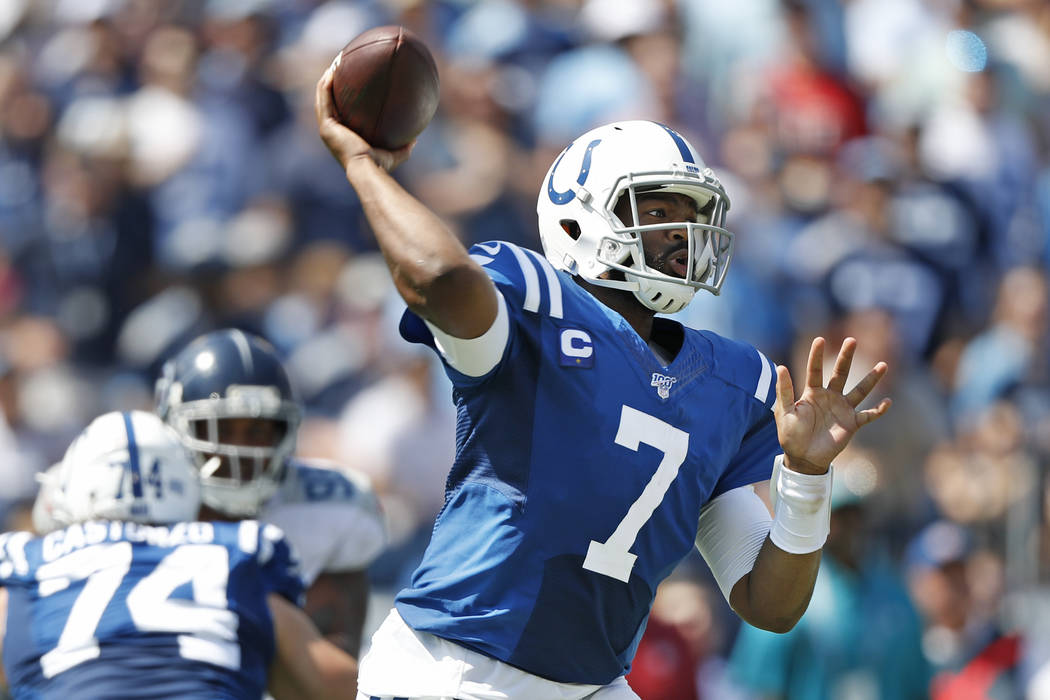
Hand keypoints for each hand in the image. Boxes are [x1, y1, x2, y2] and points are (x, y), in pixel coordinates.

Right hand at [314, 57, 413, 173]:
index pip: (341, 112)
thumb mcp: (395, 154)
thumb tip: (416, 138)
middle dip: (334, 82)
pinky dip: (327, 83)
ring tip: (338, 61)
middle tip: (344, 65)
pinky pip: (324, 97)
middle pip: (329, 101)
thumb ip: (404, 146)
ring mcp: (326, 127)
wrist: (367, 169)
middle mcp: (332, 131)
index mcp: (343, 136)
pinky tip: (334, 68)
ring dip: (328, 77)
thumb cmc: (381, 165)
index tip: (352, 81)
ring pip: (323, 96)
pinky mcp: (325, 124)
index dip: (344, 96)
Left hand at [773, 337, 890, 474]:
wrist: (803, 458)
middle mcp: (830, 397)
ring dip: (871, 379)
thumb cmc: (791, 436)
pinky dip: (878, 410)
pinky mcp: (852, 424)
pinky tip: (888, 402)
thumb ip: (783, 391)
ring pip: (860, 391)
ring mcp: (843, 409)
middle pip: (840, 373)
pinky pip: (868, 415)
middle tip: (852, 340)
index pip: (815, 370)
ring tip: (884, 365)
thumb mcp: (784, 413)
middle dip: (846, 358)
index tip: (819, 340)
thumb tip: (780, 367)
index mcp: (812, 393)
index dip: (816, 356)